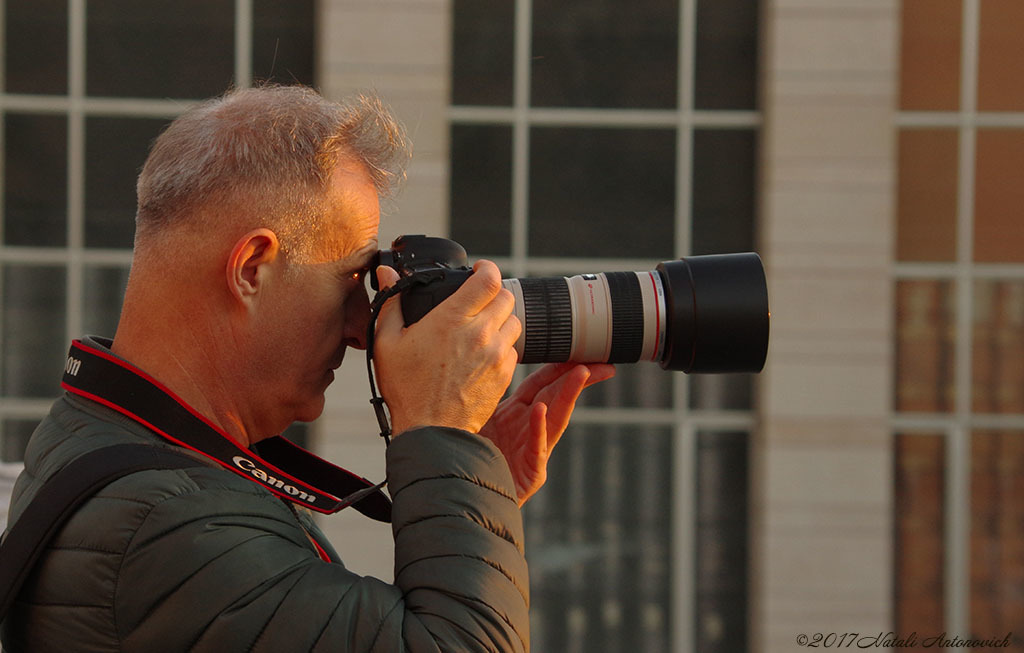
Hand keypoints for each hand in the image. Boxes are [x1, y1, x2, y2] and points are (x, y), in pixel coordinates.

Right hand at [373, 261, 520, 435]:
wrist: (431, 431)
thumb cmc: (407, 388)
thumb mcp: (387, 342)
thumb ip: (391, 302)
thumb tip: (386, 273)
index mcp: (453, 319)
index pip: (488, 278)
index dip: (487, 268)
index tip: (479, 270)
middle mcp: (480, 333)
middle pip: (506, 296)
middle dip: (493, 293)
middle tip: (478, 300)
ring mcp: (496, 354)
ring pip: (514, 321)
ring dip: (501, 318)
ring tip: (482, 327)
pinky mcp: (504, 374)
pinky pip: (513, 348)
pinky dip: (503, 345)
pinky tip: (484, 352)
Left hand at [479, 362, 614, 505]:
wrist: (463, 496)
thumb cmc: (466, 457)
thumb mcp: (474, 419)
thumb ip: (482, 396)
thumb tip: (479, 361)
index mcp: (515, 413)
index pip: (542, 383)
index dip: (559, 367)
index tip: (579, 352)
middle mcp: (527, 429)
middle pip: (556, 397)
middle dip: (579, 378)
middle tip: (600, 364)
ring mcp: (532, 451)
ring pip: (555, 419)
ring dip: (568, 395)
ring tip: (581, 373)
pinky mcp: (529, 473)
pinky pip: (535, 448)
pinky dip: (538, 429)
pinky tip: (539, 411)